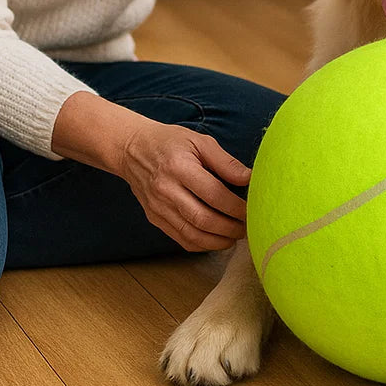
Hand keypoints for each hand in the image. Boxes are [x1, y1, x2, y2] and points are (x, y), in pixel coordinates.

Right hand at [120, 120, 251, 251]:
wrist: (132, 149)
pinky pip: (180, 238)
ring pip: (191, 234)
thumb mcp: (200, 141)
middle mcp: (166, 190)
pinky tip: (215, 240)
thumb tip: (249, 179)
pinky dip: (201, 244)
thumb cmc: (170, 142)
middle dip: (230, 228)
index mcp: (179, 167)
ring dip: (217, 241)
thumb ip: (225, 162)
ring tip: (235, 237)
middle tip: (248, 228)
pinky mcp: (154, 218)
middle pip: (203, 219)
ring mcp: (158, 207)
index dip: (236, 207)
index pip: (214, 194)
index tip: (252, 210)